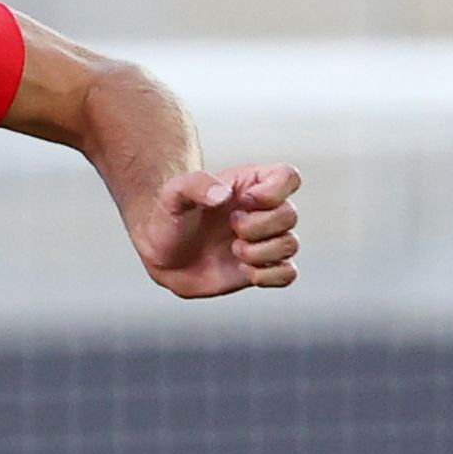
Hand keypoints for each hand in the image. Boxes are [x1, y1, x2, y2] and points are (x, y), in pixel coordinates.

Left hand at [134, 162, 301, 299]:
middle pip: (290, 215)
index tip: (243, 202)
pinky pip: (287, 274)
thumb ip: (196, 185)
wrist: (162, 254)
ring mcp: (265, 241)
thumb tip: (223, 195)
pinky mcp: (262, 268)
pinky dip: (268, 276)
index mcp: (251, 185)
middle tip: (231, 228)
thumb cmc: (170, 217)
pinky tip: (245, 270)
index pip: (288, 177)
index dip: (274, 191)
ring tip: (234, 249)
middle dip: (258, 226)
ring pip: (291, 245)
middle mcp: (264, 212)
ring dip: (260, 252)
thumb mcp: (173, 193)